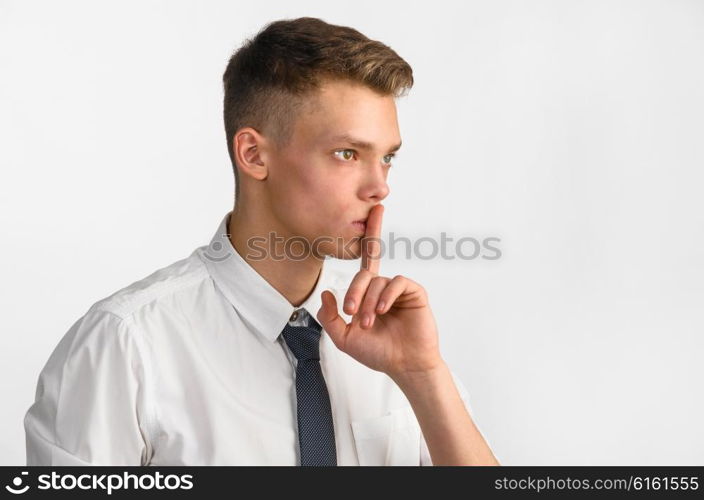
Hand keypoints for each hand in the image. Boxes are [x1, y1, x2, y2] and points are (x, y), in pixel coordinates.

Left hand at [316, 204, 442, 378]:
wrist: (404, 365)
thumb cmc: (377, 353)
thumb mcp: (344, 338)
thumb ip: (330, 316)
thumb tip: (326, 291)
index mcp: (368, 293)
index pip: (367, 259)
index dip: (372, 233)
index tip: (376, 209)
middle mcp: (383, 287)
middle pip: (364, 275)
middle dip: (354, 293)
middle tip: (352, 315)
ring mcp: (399, 289)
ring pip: (377, 282)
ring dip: (368, 303)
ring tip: (369, 323)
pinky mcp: (414, 292)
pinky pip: (397, 282)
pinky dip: (386, 295)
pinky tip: (383, 311)